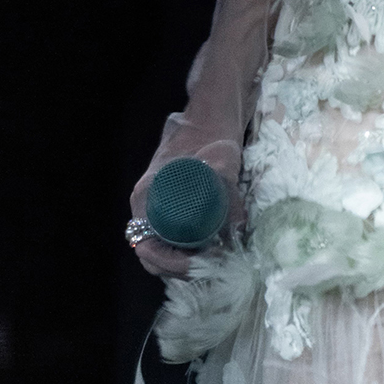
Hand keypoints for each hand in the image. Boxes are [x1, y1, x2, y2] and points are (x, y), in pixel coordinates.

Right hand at [128, 124, 245, 280]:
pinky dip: (186, 252)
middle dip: (179, 268)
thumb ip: (230, 194)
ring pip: (162, 248)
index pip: (146, 247)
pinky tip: (209, 252)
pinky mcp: (168, 208)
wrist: (212, 115)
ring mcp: (155, 207)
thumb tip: (238, 230)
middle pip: (152, 254)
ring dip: (183, 262)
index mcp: (146, 195)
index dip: (169, 263)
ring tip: (213, 263)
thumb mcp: (223, 162)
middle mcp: (145, 205)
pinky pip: (170, 239)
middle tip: (210, 268)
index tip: (196, 263)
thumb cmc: (212, 134)